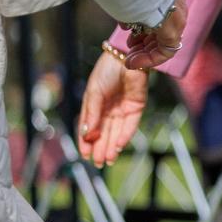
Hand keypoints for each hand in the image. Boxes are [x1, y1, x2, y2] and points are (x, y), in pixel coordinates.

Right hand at [78, 49, 149, 165]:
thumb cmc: (107, 71)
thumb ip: (92, 113)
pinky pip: (130, 125)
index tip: (84, 154)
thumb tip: (86, 133)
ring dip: (111, 146)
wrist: (127, 57)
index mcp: (95, 105)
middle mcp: (109, 110)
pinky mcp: (137, 108)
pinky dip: (124, 136)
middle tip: (98, 163)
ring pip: (116, 132)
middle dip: (100, 148)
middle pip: (103, 133)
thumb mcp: (94, 93)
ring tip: (107, 160)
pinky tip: (118, 146)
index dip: (86, 142)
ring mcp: (123, 109)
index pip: (89, 128)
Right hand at [118, 0, 187, 72]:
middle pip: (160, 34)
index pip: (159, 20)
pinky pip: (165, 52)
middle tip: (128, 52)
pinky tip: (133, 62)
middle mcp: (175, 10)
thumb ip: (131, 13)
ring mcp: (177, 21)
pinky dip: (149, 59)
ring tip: (129, 60)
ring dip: (144, 54)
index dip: (142, 32)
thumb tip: (125, 25)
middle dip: (142, 45)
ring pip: (162, 44)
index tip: (129, 40)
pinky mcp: (174, 32)